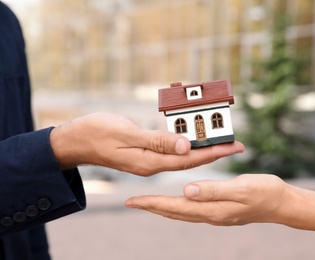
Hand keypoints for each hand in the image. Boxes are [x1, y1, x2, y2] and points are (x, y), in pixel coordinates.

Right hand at [50, 112, 244, 175]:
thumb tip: (186, 147)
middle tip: (235, 144)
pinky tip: (192, 139)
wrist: (77, 141)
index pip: (189, 159)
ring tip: (219, 141)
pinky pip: (171, 150)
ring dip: (201, 148)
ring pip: (182, 156)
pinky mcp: (145, 154)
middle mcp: (153, 165)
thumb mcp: (128, 134)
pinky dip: (186, 144)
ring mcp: (149, 161)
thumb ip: (158, 142)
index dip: (213, 152)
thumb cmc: (98, 133)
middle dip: (214, 151)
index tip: (234, 146)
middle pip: (190, 159)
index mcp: (151, 162)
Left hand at [125, 174, 289, 224]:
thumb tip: (186, 191)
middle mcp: (210, 214)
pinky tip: (178, 201)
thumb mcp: (240, 188)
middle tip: (132, 202)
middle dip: (152, 206)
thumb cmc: (264, 192)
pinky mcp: (220, 209)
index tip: (134, 200)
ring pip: (182, 212)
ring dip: (163, 207)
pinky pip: (192, 210)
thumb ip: (213, 190)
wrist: (281, 203)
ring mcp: (215, 214)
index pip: (175, 207)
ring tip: (148, 202)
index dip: (153, 203)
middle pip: (174, 212)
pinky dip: (178, 206)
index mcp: (212, 208)